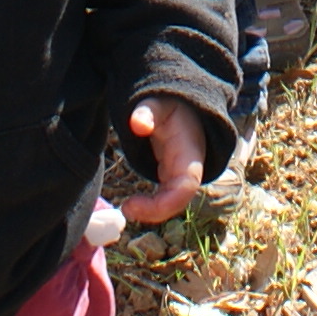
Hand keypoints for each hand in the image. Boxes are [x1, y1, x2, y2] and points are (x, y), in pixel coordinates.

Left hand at [119, 98, 208, 224]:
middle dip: (155, 211)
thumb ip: (148, 111)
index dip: (165, 203)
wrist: (181, 104)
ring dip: (151, 211)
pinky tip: (131, 205)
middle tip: (126, 208)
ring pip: (172, 202)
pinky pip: (164, 198)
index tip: (134, 204)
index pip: (186, 186)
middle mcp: (189, 168)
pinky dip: (149, 206)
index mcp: (190, 152)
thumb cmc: (170, 103)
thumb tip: (136, 124)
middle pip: (179, 200)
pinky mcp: (171, 176)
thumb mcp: (160, 103)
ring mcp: (181, 174)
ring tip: (126, 208)